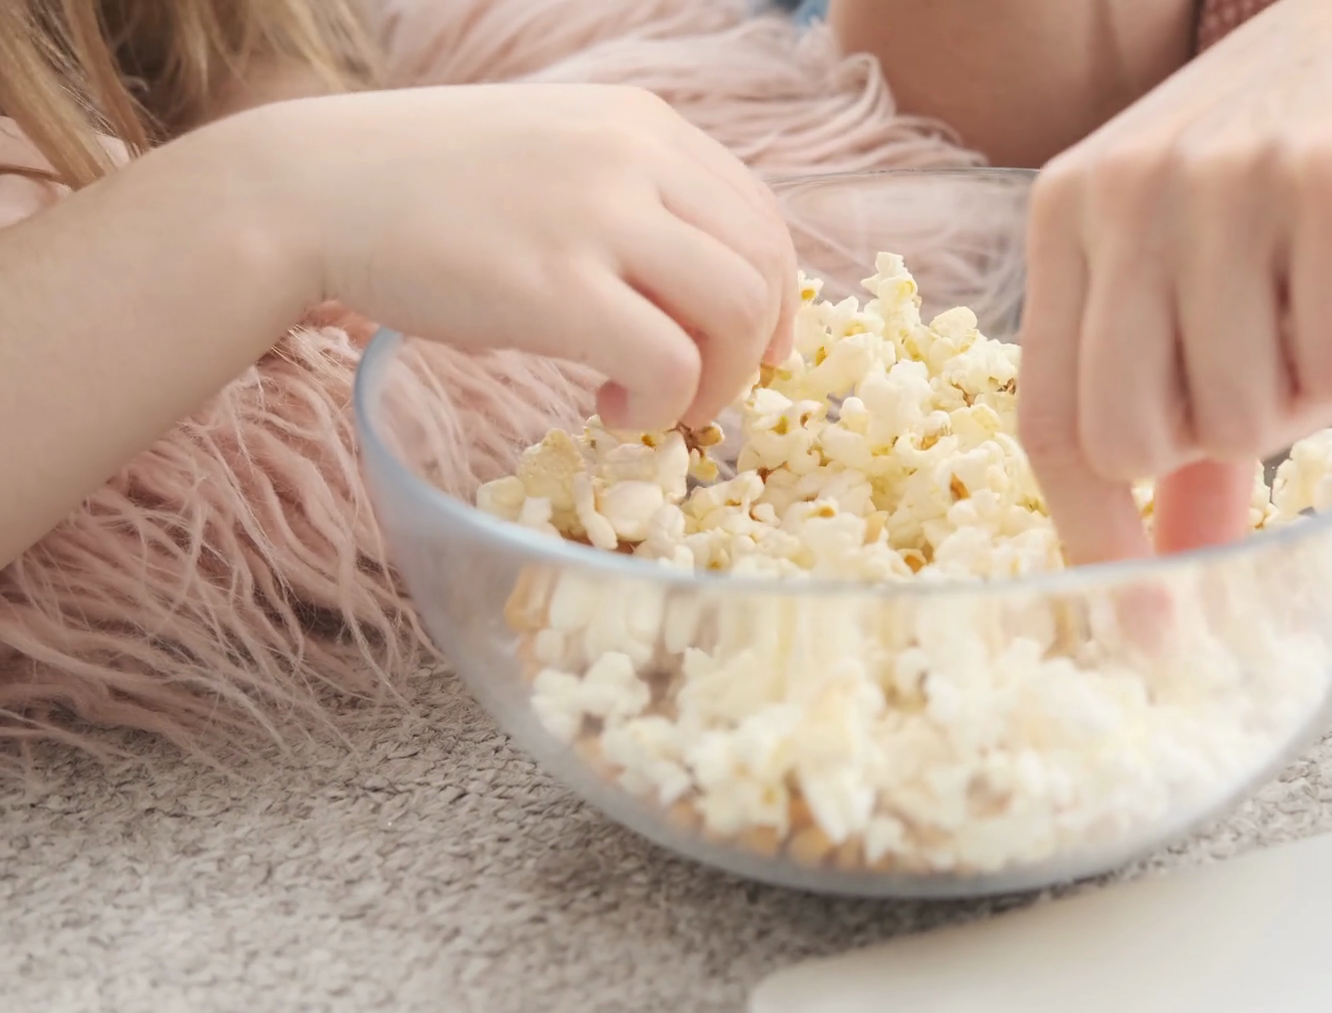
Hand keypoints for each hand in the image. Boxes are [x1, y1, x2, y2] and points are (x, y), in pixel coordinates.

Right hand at [220, 84, 796, 429]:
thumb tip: (700, 293)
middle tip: (700, 395)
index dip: (774, 299)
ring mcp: (597, 215)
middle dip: (751, 351)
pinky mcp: (555, 285)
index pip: (760, 216)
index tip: (746, 352)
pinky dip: (661, 406)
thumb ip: (631, 200)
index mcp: (642, 122)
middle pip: (764, 266)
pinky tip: (610, 410)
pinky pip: (670, 363)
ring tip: (651, 404)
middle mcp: (634, 154)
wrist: (309, 189)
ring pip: (737, 313)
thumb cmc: (425, 189)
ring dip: (715, 383)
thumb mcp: (552, 157)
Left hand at [1016, 0, 1331, 562]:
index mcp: (1068, 214)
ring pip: (1245, 415)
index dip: (1095, 537)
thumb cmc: (1307, 172)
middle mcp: (1123, 192)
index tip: (1147, 626)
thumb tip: (1171, 569)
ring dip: (1312, 390)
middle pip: (1133, 440)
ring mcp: (1222, 180)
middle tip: (1280, 368)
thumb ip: (1185, 420)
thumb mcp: (1212, 280)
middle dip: (1222, 450)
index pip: (1050, 420)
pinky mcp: (1330, 181)